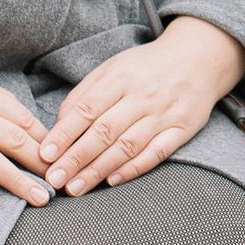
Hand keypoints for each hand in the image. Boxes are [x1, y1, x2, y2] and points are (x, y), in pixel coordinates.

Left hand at [41, 17, 244, 194]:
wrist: (200, 57)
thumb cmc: (148, 65)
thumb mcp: (115, 66)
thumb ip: (86, 93)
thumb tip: (60, 124)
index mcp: (122, 76)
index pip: (87, 109)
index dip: (64, 134)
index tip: (45, 154)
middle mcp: (144, 94)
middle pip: (105, 131)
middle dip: (76, 158)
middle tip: (54, 179)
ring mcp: (165, 113)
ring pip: (128, 146)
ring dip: (99, 170)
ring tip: (76, 187)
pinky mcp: (183, 128)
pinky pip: (157, 153)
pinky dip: (134, 168)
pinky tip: (112, 181)